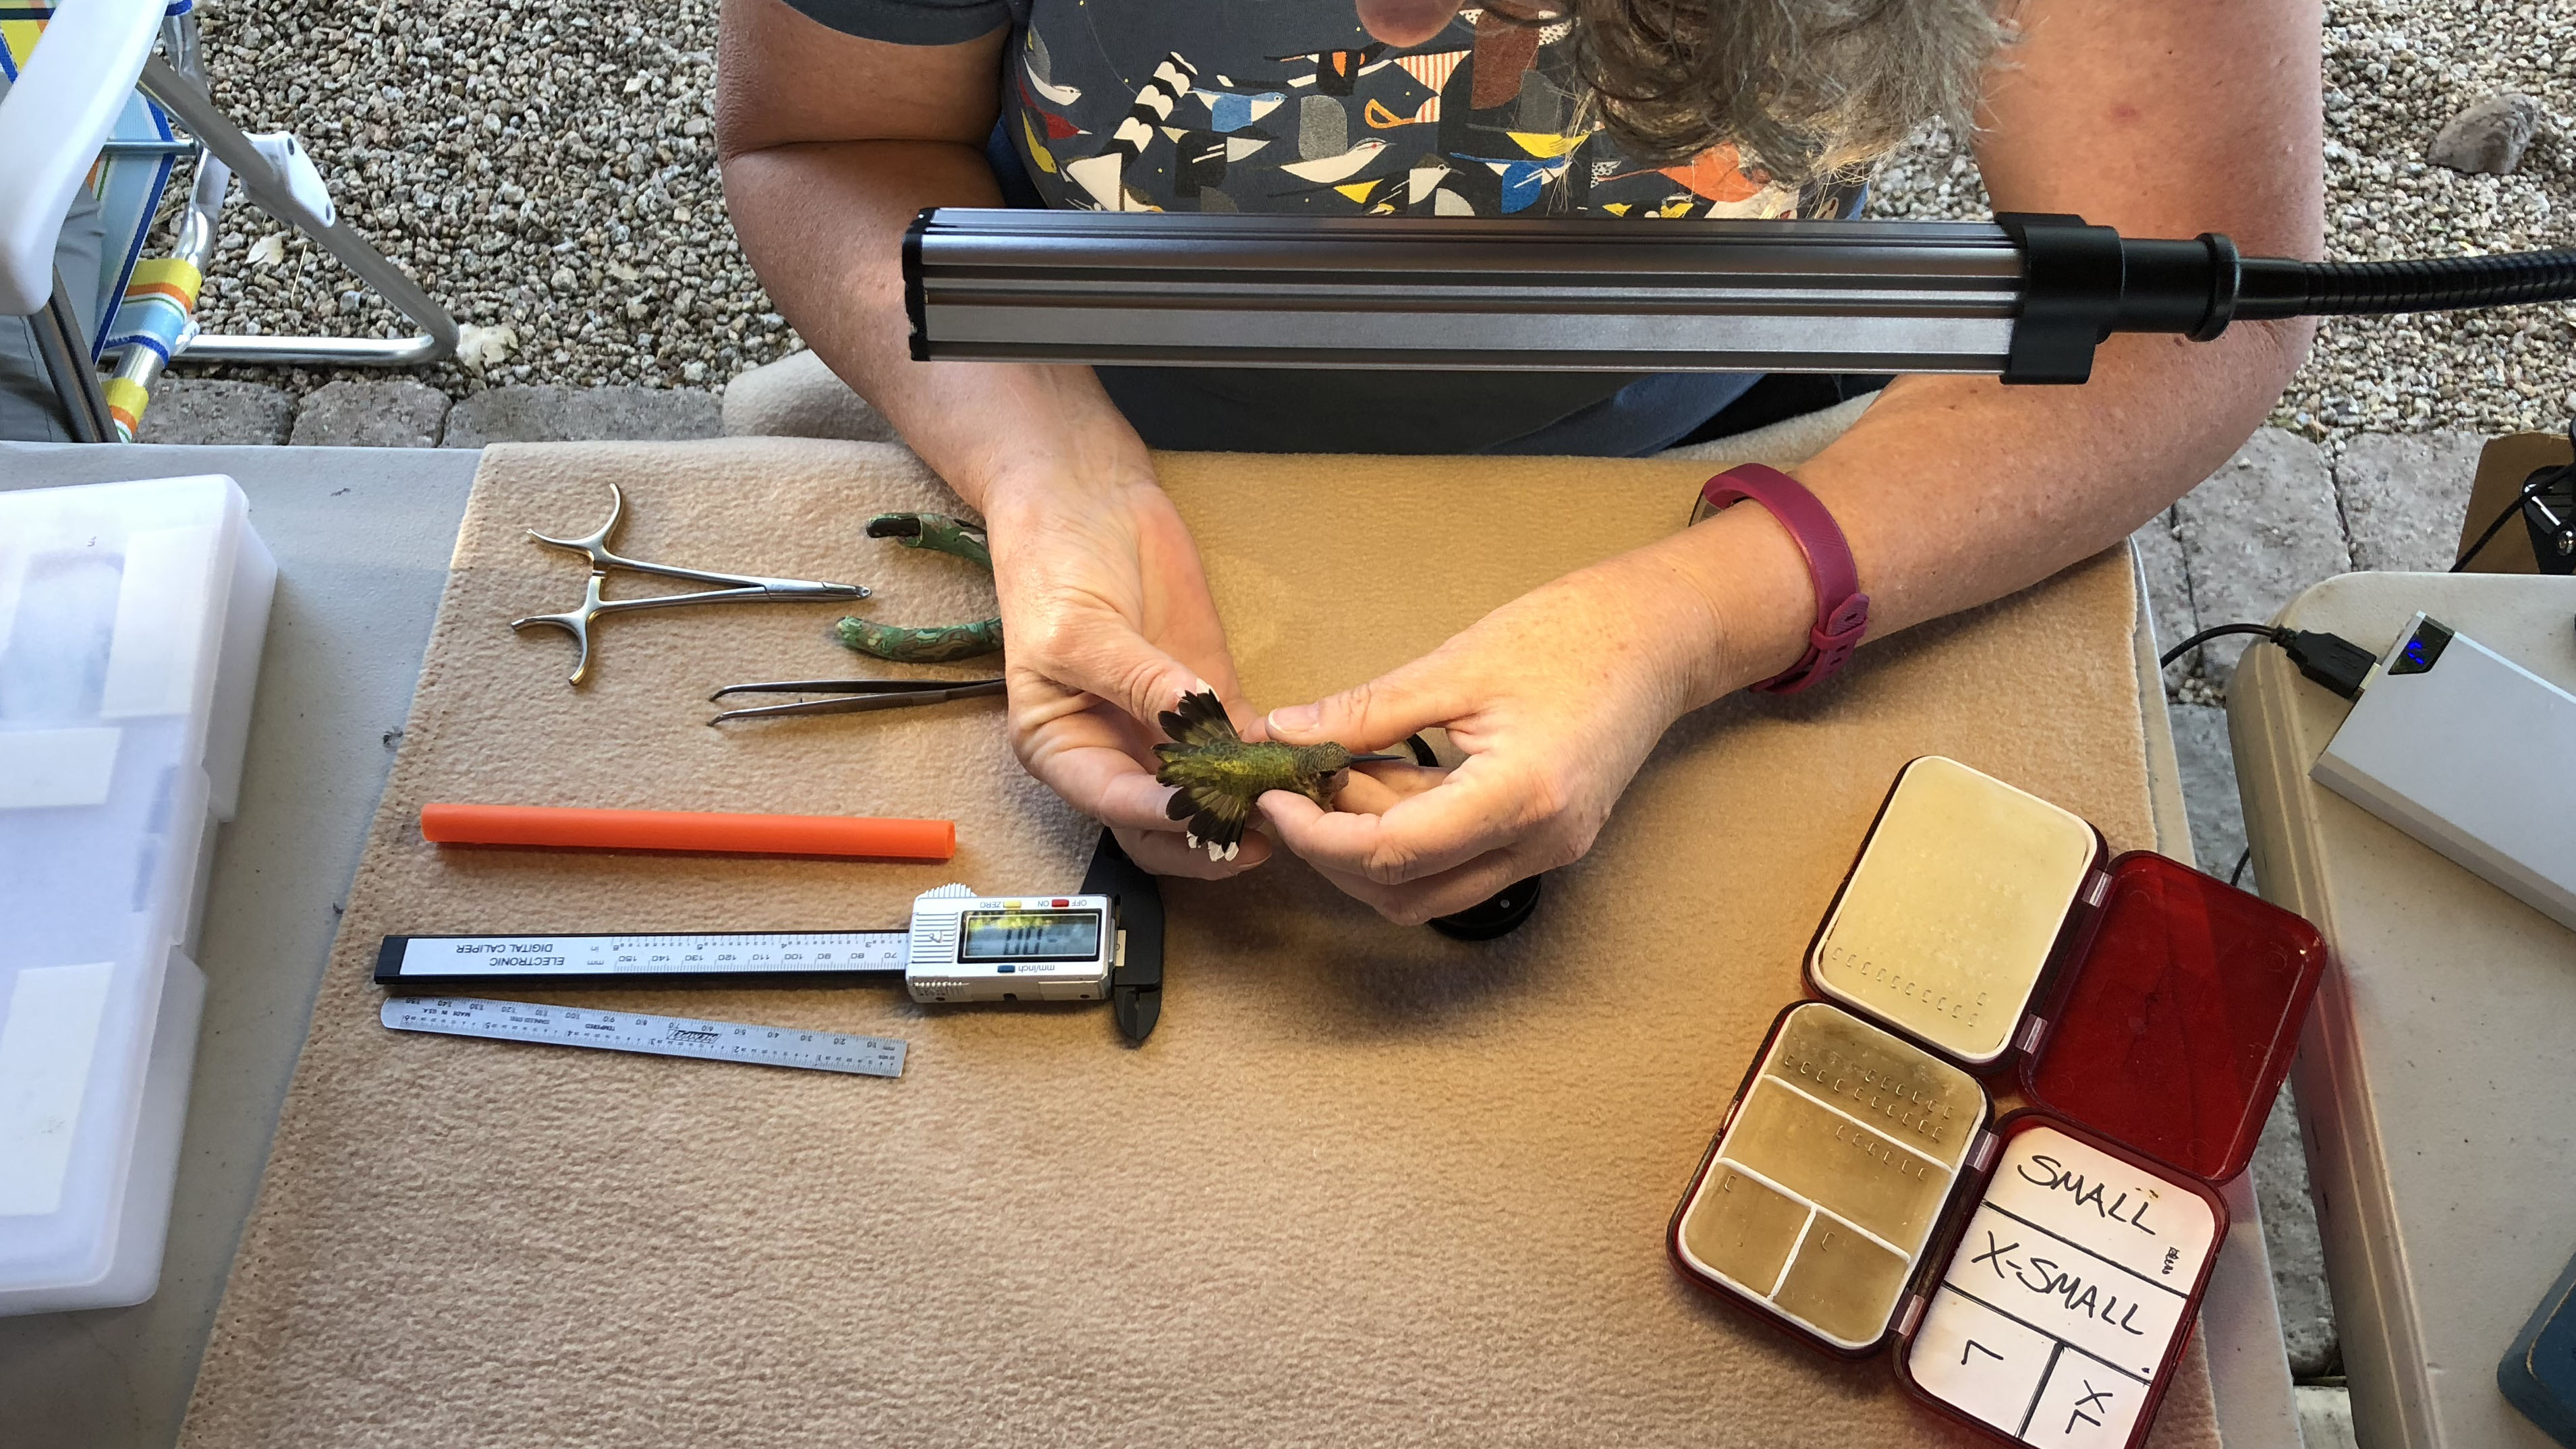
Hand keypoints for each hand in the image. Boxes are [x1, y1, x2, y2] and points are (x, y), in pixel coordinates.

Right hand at [978, 459, 1270, 878]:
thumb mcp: (1081, 628)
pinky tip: (1297, 766)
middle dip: (1206, 835)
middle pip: (1160, 825)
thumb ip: (1135, 680)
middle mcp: (1113, 752)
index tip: (1202, 812)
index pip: (1112, 802)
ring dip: (1245, 807)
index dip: (1158, 816)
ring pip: (1207, 796)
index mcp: (1063, 748)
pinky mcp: (1210, 701)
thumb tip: (1190, 719)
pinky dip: (1269, 761)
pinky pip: (1242, 746)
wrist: (1087, 501)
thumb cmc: (1056, 565)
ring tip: (1285, 808)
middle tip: (1256, 832)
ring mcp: (1165, 732)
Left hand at [1257, 540, 1775, 921]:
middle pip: (1405, 891)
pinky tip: (1387, 778)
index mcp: (1518, 796)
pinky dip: (1412, 835)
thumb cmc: (1572, 635)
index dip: (1319, 836)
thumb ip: (1367, 711)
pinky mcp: (1549, 841)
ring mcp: (1549, 850)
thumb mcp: (1455, 665)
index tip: (1275, 799)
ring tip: (1342, 773)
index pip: (1392, 852)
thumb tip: (1289, 734)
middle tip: (1297, 790)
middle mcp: (1539, 842)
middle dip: (1337, 851)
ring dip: (1372, 847)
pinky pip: (1461, 862)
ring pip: (1430, 888)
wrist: (1661, 637)